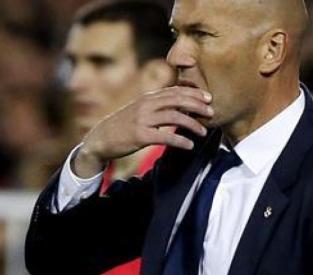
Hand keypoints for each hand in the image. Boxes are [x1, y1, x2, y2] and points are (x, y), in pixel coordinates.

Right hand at [74, 86, 213, 177]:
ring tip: (204, 131)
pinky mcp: (140, 136)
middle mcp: (146, 105)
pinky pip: (165, 136)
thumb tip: (177, 107)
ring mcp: (142, 120)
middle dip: (197, 105)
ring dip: (192, 124)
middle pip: (178, 100)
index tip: (208, 98)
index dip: (194, 93)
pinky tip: (189, 145)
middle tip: (212, 112)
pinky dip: (180, 140)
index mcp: (147, 98)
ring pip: (174, 117)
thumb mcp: (138, 111)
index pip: (175, 91)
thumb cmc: (122, 127)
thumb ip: (155, 107)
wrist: (100, 139)